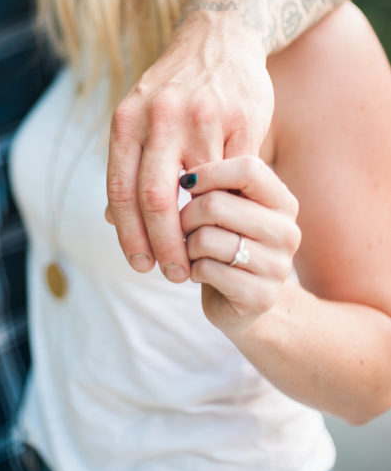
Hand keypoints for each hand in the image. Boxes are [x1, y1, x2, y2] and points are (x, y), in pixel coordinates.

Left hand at [106, 11, 273, 281]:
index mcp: (127, 119)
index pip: (121, 191)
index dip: (128, 235)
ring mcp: (202, 118)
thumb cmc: (175, 89)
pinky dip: (227, 205)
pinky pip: (233, 175)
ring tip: (198, 254)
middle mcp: (160, 117)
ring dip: (198, 231)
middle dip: (163, 244)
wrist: (219, 38)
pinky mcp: (241, 120)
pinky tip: (225, 224)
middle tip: (171, 272)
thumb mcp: (139, 116)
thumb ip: (129, 164)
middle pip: (156, 199)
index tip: (139, 265)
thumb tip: (112, 220)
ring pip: (198, 193)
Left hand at [180, 156, 300, 336]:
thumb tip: (188, 170)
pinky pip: (206, 269)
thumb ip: (221, 184)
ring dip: (188, 245)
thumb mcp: (231, 206)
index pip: (248, 169)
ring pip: (206, 238)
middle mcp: (287, 232)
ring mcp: (278, 267)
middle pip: (216, 204)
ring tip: (193, 249)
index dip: (209, 171)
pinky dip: (193, 270)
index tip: (188, 182)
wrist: (243, 301)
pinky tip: (201, 272)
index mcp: (283, 202)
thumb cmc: (229, 241)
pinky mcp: (261, 297)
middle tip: (183, 225)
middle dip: (186, 215)